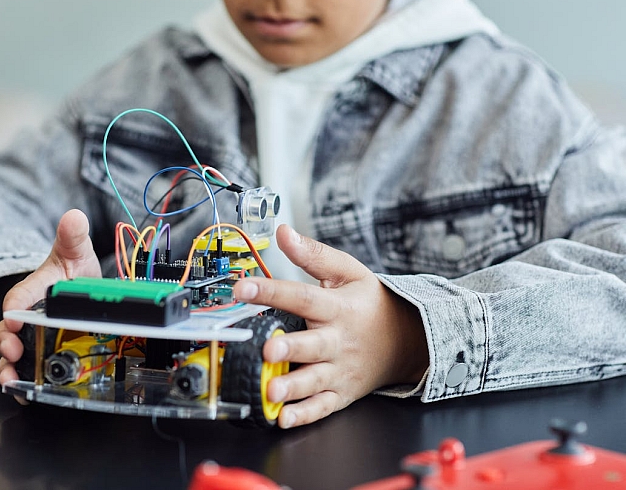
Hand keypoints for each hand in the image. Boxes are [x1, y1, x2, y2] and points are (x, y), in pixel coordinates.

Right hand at [0, 209, 101, 388]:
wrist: (76, 291)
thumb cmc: (69, 273)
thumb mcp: (74, 254)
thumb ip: (72, 237)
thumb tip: (73, 217)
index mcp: (33, 291)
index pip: (18, 298)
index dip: (16, 308)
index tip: (16, 317)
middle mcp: (26, 317)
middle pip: (7, 332)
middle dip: (6, 343)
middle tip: (12, 352)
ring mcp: (31, 338)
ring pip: (12, 356)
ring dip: (9, 370)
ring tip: (11, 383)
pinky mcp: (39, 354)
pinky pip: (27, 371)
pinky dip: (23, 384)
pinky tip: (25, 394)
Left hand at [232, 224, 427, 427]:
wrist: (407, 339)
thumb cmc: (370, 303)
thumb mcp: (348, 272)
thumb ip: (314, 254)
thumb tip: (283, 233)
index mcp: (337, 307)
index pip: (302, 296)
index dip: (272, 291)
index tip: (243, 287)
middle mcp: (338, 340)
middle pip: (312, 344)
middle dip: (290, 348)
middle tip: (268, 349)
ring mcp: (340, 369)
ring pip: (315, 380)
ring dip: (293, 386)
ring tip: (272, 390)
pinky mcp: (341, 392)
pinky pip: (322, 406)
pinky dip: (304, 414)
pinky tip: (284, 418)